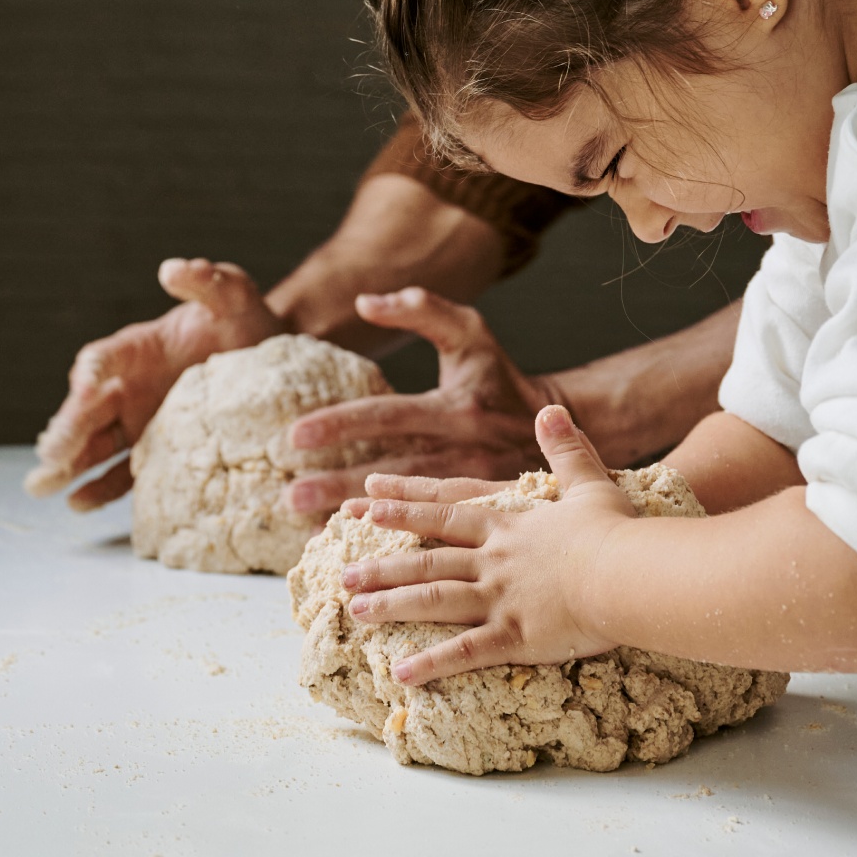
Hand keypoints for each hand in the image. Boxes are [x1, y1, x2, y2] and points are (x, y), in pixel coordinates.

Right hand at [25, 259, 283, 508]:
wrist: (271, 361)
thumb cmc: (246, 321)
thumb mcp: (234, 296)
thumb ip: (208, 281)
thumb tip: (174, 268)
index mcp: (138, 349)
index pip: (101, 359)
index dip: (90, 373)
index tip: (85, 387)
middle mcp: (129, 386)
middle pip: (86, 408)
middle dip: (66, 430)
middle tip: (51, 455)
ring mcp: (140, 422)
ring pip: (94, 444)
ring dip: (68, 464)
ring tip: (43, 486)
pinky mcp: (156, 451)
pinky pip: (122, 471)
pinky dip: (101, 487)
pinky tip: (79, 503)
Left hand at [285, 288, 552, 517]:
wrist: (565, 422)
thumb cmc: (500, 376)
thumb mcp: (469, 333)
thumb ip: (420, 310)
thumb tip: (364, 302)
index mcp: (459, 407)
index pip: (390, 415)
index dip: (343, 424)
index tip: (296, 435)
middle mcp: (467, 448)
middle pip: (394, 469)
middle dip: (340, 482)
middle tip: (291, 494)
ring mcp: (477, 486)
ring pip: (412, 508)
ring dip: (362, 519)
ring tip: (313, 529)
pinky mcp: (484, 513)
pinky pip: (435, 531)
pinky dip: (399, 542)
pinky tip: (363, 554)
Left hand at [340, 405, 635, 684]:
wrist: (628, 571)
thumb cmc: (615, 529)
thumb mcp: (589, 480)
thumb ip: (567, 446)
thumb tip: (549, 409)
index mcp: (508, 524)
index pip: (446, 511)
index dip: (405, 508)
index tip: (367, 504)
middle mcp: (495, 559)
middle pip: (429, 558)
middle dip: (383, 565)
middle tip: (343, 572)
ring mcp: (501, 598)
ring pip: (435, 599)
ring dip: (393, 605)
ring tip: (355, 612)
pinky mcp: (516, 635)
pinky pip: (466, 651)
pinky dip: (433, 663)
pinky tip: (402, 673)